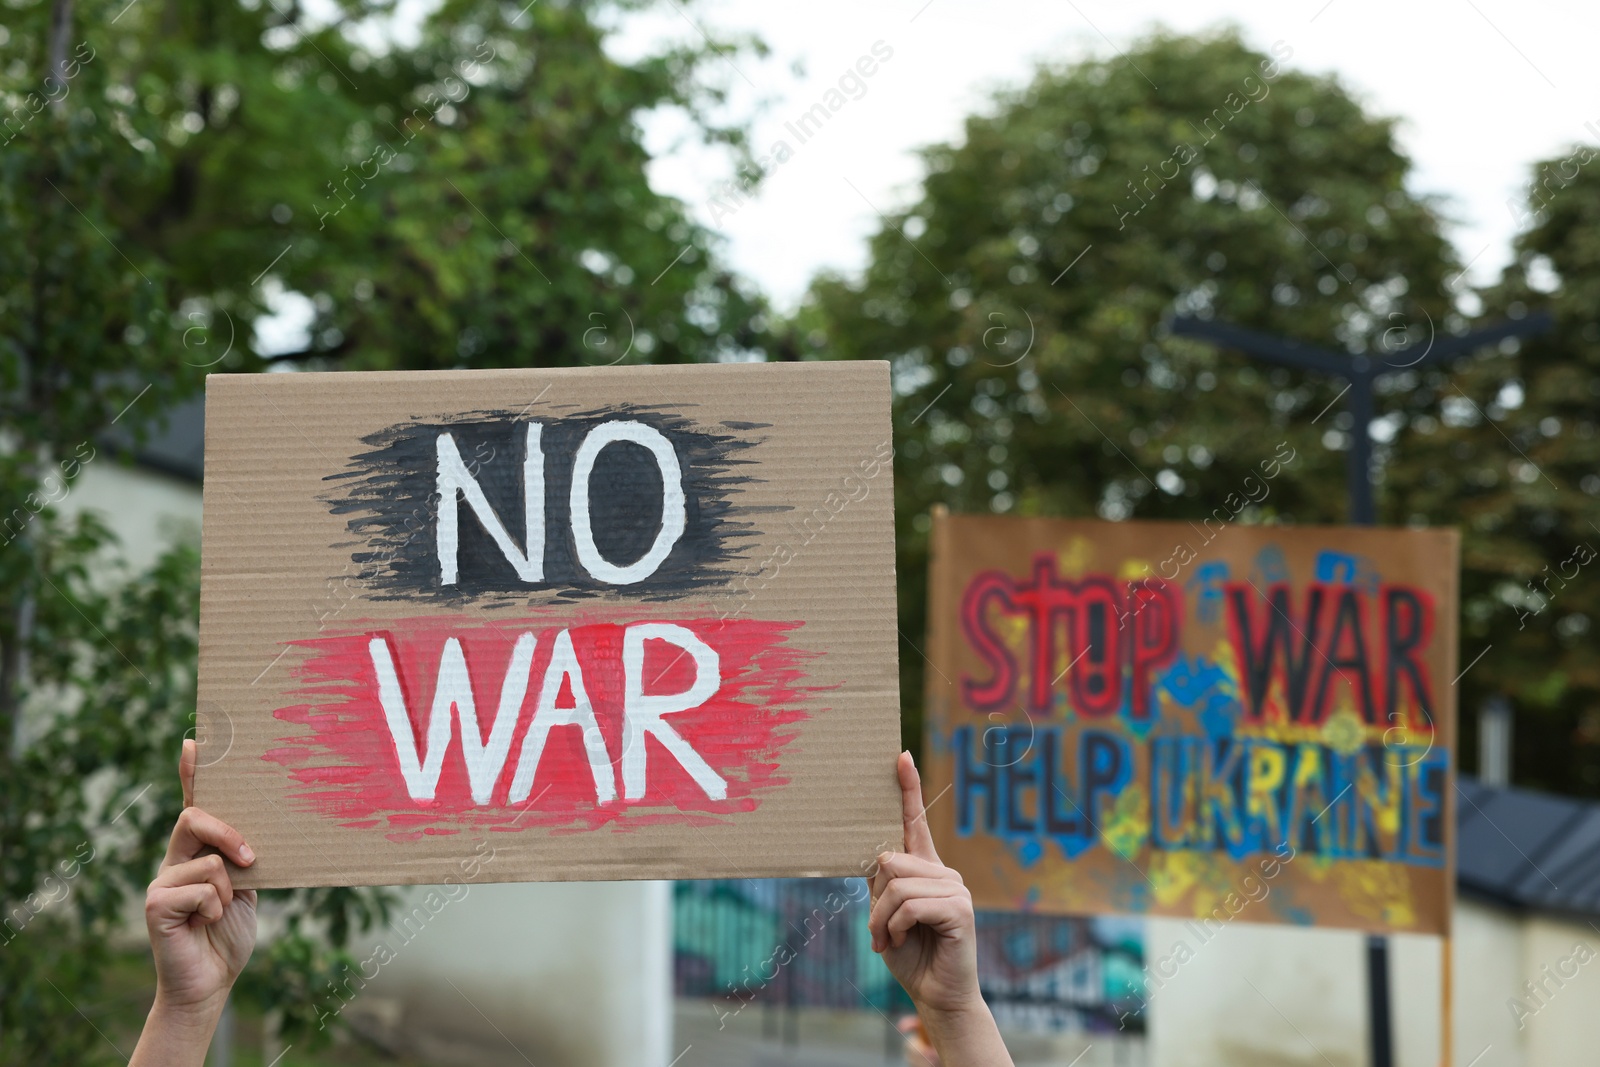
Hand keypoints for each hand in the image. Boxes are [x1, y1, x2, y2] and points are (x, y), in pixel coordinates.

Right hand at [145, 739, 256, 1015]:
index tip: (194, 741)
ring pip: (209, 860)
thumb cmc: (229, 934)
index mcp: (197, 851)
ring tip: (220, 913)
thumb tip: (256, 834)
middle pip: (196, 817)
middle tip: (251, 858)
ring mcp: (160, 879)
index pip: (194, 804)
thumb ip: (243, 858)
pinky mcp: (154, 903)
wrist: (210, 981)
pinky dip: (216, 908)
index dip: (191, 772)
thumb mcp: (246, 887)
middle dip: (229, 833)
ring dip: (229, 891)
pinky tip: (205, 924)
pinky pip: (202, 889)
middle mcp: (174, 858)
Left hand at [870, 753, 1012, 1065]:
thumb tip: (873, 857)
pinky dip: (896, 927)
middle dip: (875, 902)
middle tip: (878, 933)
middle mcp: (944, 872)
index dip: (908, 789)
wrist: (937, 995)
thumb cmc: (911, 956)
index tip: (900, 756)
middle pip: (891, 861)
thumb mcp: (885, 916)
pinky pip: (911, 905)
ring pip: (896, 885)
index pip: (915, 822)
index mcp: (925, 869)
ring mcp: (955, 888)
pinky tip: (901, 942)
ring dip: (882, 920)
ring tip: (887, 942)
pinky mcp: (960, 909)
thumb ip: (881, 885)